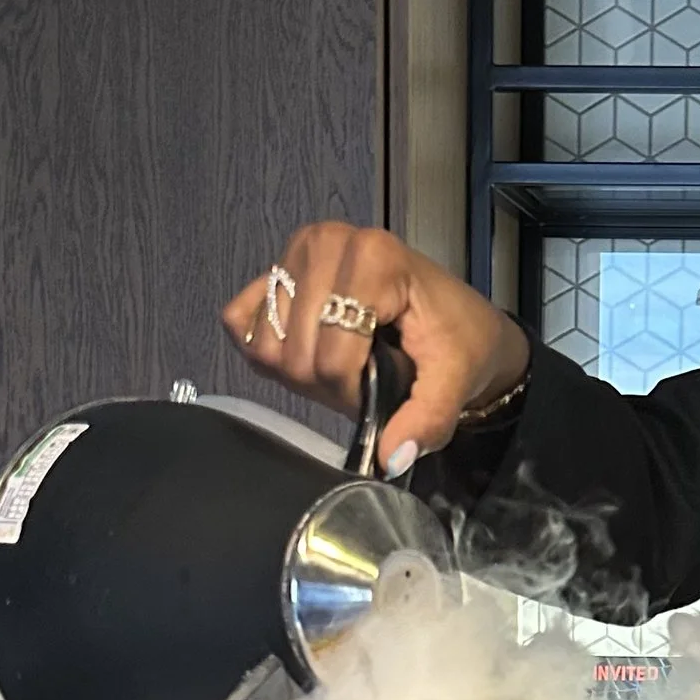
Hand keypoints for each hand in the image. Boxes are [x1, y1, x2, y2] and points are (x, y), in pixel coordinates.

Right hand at [223, 223, 528, 471]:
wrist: (457, 321)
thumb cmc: (459, 342)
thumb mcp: (456, 379)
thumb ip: (428, 418)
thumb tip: (389, 458)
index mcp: (375, 258)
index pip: (331, 355)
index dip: (352, 390)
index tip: (384, 385)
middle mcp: (327, 241)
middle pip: (294, 353)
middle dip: (326, 383)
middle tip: (365, 376)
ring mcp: (295, 252)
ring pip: (264, 343)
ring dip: (298, 371)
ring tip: (341, 360)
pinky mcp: (273, 268)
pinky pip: (240, 321)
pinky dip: (268, 349)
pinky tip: (307, 347)